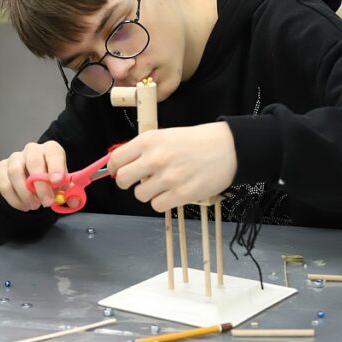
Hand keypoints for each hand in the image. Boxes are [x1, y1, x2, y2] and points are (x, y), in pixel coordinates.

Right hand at [0, 141, 77, 211]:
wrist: (33, 182)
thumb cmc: (51, 181)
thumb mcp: (64, 187)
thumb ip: (71, 193)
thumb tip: (74, 201)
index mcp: (51, 150)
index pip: (53, 152)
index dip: (56, 166)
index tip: (57, 182)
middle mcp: (32, 150)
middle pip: (33, 161)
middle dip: (40, 184)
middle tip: (46, 202)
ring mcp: (15, 158)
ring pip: (15, 172)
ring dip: (25, 193)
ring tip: (35, 206)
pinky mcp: (1, 169)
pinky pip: (4, 184)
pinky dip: (14, 199)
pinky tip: (24, 206)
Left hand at [108, 123, 236, 211]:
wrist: (228, 148)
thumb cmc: (197, 141)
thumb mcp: (165, 136)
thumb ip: (143, 149)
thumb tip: (121, 165)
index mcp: (149, 141)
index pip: (115, 160)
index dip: (114, 168)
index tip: (118, 171)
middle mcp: (155, 158)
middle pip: (122, 180)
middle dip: (127, 183)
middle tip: (139, 180)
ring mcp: (168, 177)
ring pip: (140, 195)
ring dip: (149, 192)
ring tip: (163, 184)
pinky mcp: (181, 194)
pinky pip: (157, 205)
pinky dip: (162, 202)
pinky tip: (173, 192)